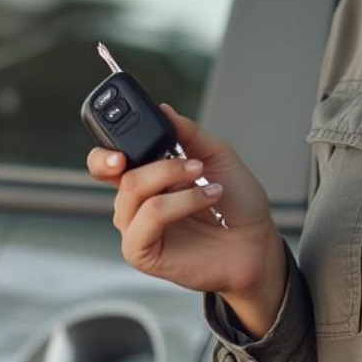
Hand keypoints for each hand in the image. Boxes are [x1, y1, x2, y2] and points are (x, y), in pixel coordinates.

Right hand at [87, 102, 284, 309]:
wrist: (256, 242)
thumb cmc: (237, 205)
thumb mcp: (217, 155)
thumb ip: (188, 132)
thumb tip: (164, 109)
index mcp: (147, 177)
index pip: (107, 160)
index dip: (105, 150)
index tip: (121, 136)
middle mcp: (137, 202)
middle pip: (112, 171)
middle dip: (138, 156)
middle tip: (176, 157)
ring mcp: (137, 228)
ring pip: (132, 191)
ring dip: (174, 178)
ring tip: (209, 182)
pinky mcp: (142, 252)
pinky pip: (148, 218)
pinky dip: (179, 203)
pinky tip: (205, 199)